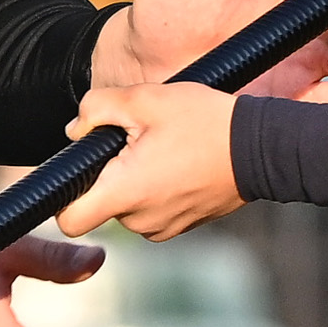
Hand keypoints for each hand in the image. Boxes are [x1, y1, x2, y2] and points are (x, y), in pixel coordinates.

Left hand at [53, 85, 241, 241]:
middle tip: (135, 142)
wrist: (263, 148)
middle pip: (100, 207)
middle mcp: (140, 220)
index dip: (64, 197)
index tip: (82, 170)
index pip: (69, 221)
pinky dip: (157, 192)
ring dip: (134, 183)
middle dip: (108, 176)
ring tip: (163, 150)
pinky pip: (152, 212)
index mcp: (125, 193)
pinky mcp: (183, 226)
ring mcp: (164, 227)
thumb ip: (98, 108)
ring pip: (127, 209)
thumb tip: (74, 129)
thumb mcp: (146, 99)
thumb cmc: (205, 121)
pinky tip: (179, 164)